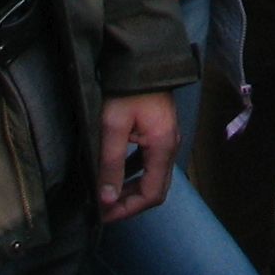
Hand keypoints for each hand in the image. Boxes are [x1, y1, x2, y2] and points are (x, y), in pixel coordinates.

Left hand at [96, 91, 178, 223]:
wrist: (143, 59)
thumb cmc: (128, 90)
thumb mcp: (113, 127)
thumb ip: (111, 164)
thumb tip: (107, 199)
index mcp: (162, 147)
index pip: (151, 194)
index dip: (128, 209)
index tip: (104, 215)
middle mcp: (170, 146)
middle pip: (155, 189)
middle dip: (129, 203)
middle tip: (103, 209)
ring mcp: (167, 139)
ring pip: (153, 177)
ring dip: (131, 190)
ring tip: (107, 194)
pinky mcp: (160, 132)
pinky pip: (150, 162)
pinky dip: (135, 174)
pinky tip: (117, 173)